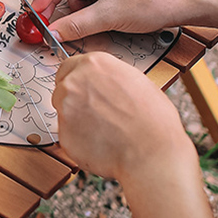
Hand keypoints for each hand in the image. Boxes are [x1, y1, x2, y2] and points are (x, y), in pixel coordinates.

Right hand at [30, 0, 186, 41]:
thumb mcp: (109, 15)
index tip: (38, 12)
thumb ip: (76, 24)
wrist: (188, 1)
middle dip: (64, 2)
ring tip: (92, 20)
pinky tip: (101, 15)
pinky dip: (93, 2)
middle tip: (54, 22)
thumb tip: (54, 32)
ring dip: (82, 5)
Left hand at [51, 52, 191, 180]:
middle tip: (96, 112)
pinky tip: (101, 142)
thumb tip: (105, 82)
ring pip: (64, 110)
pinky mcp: (63, 132)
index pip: (70, 66)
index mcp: (94, 64)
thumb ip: (111, 77)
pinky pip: (68, 133)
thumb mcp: (137, 82)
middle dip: (76, 98)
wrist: (153, 153)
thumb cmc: (154, 121)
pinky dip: (79, 138)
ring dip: (77, 118)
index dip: (77, 79)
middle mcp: (74, 82)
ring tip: (104, 129)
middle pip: (63, 87)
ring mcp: (65, 107)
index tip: (83, 88)